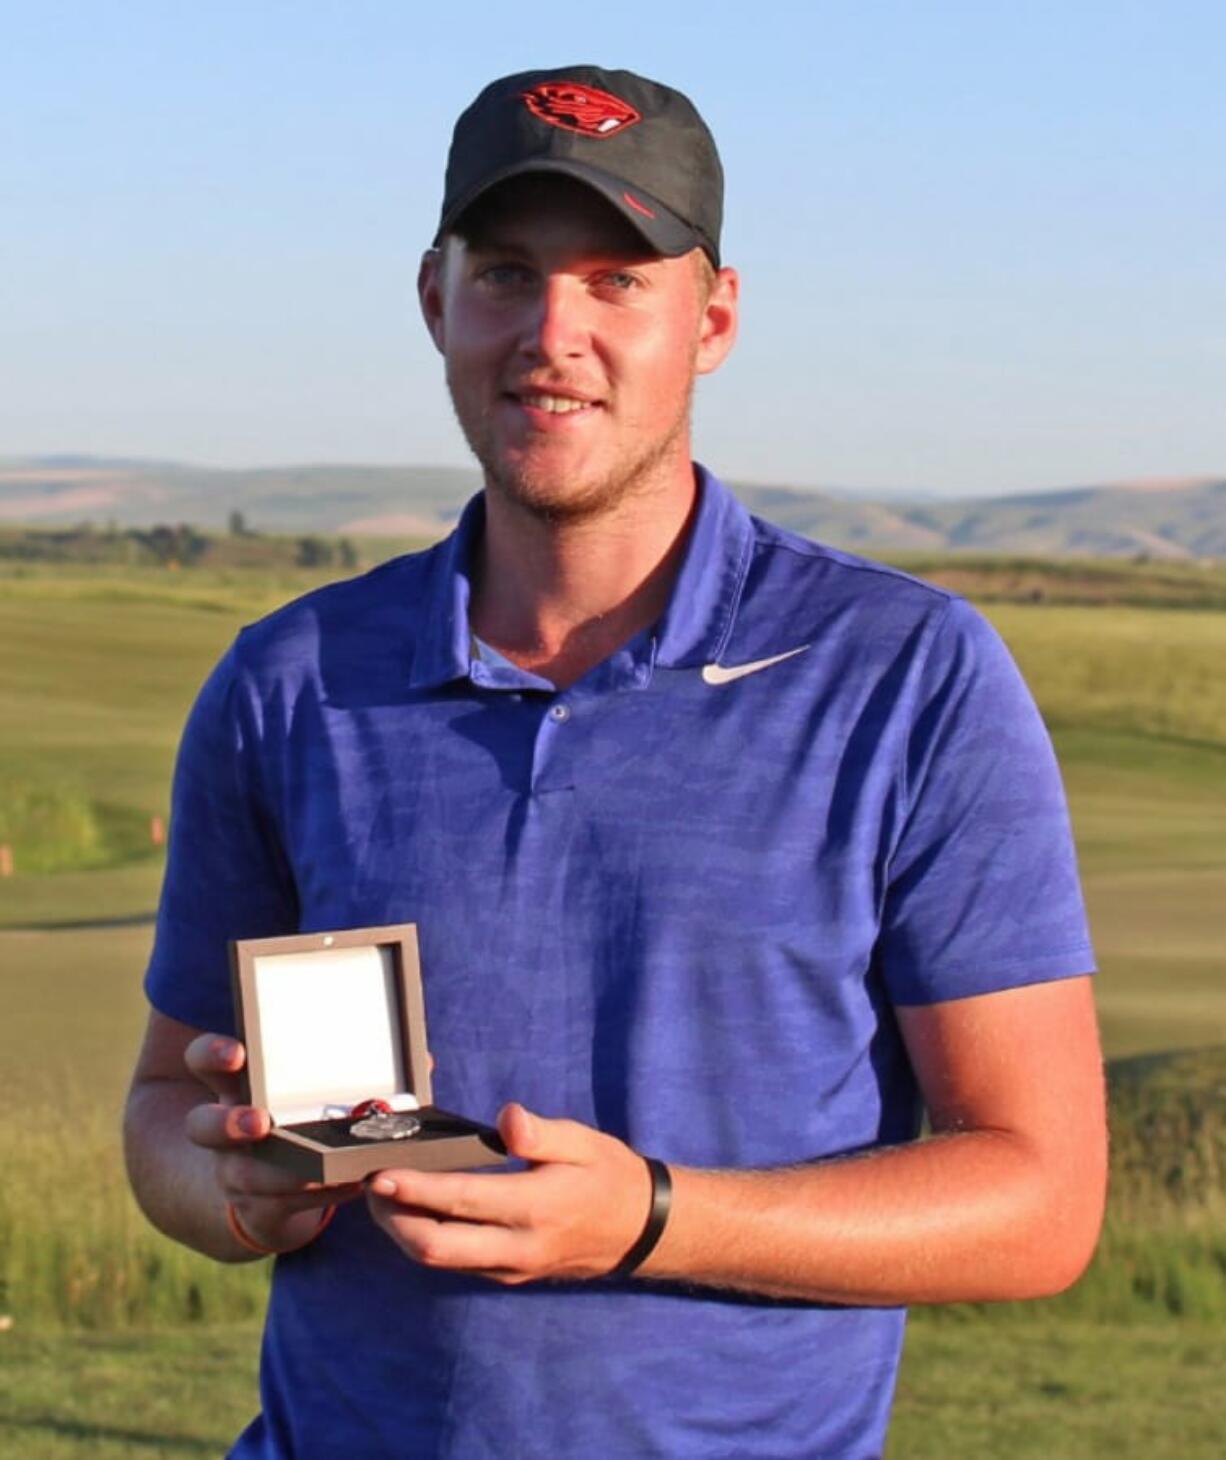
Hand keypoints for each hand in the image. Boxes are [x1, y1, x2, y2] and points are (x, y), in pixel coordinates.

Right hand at [183, 1032, 361, 1251]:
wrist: (263, 1189)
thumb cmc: (296, 1121)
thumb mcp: (307, 1091)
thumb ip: (358, 1072)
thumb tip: (424, 1063)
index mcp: (236, 1086)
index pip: (205, 1061)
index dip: (213, 1055)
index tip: (237, 1053)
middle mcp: (224, 1131)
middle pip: (203, 1125)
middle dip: (228, 1122)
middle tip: (260, 1122)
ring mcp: (235, 1173)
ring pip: (244, 1175)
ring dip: (283, 1174)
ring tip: (320, 1169)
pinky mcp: (258, 1209)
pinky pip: (281, 1207)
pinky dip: (320, 1196)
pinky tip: (352, 1183)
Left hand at [365, 1103, 653, 1284]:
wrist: (640, 1230)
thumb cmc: (609, 1176)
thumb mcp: (584, 1143)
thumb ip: (542, 1134)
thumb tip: (508, 1117)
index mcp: (535, 1208)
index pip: (461, 1202)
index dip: (415, 1190)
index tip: (380, 1176)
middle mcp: (518, 1247)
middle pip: (435, 1248)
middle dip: (392, 1221)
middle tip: (371, 1189)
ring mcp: (511, 1268)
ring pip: (440, 1262)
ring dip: (404, 1234)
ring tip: (384, 1199)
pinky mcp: (508, 1275)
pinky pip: (457, 1264)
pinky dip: (427, 1241)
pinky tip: (417, 1214)